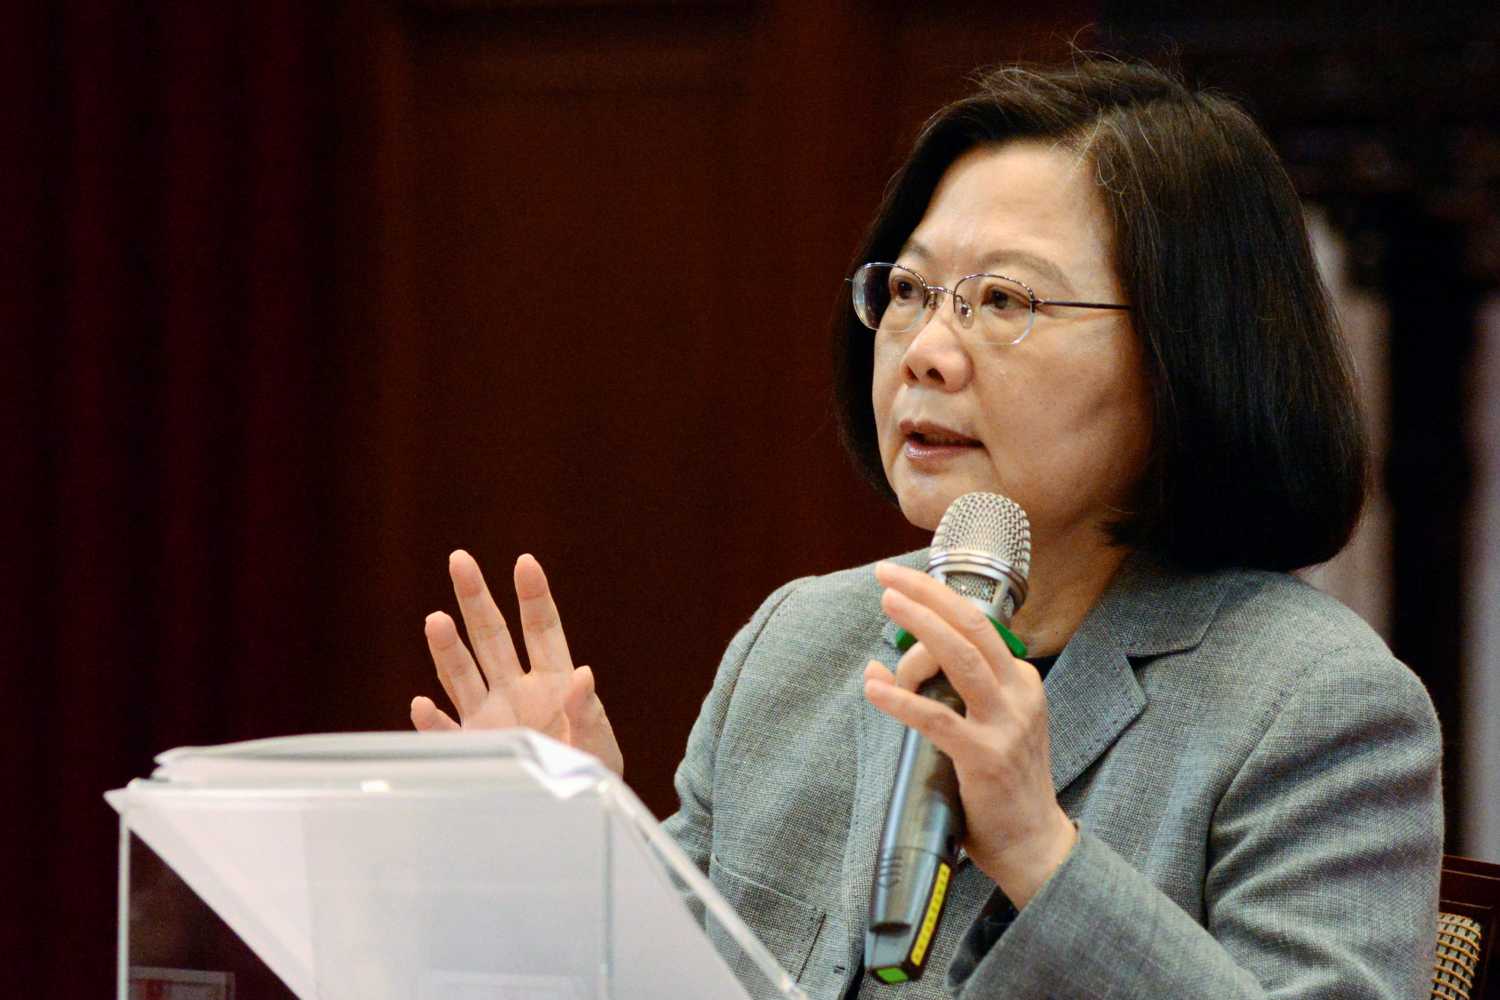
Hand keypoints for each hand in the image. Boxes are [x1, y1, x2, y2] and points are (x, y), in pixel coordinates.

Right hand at [410, 550, 623, 775]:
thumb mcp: (600, 748)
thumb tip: (584, 675)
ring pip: (463, 675)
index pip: (542, 630)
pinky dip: (433, 721)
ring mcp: (491, 718)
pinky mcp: (474, 750)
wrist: (571, 816)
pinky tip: (421, 704)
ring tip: (436, 619)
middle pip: (491, 637)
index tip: (525, 563)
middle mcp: (516, 691)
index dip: (533, 597)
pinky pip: (447, 733)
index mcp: (554, 680)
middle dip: (476, 599)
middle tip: (460, 560)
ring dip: (448, 649)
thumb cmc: (592, 773)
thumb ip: (589, 714)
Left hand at [863, 561, 1075, 906]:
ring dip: (920, 627)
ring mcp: (1004, 724)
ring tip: (887, 605)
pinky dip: (901, 699)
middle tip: (887, 576)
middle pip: (972, 625)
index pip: (977, 625)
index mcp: (1020, 679)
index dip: (935, 601)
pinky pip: (937, 718)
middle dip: (928, 593)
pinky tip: (874, 687)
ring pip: (960, 658)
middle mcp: (1018, 693)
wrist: (1033, 843)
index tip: (903, 584)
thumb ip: (948, 692)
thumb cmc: (1003, 782)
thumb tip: (885, 666)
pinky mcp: (984, 757)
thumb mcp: (990, 722)